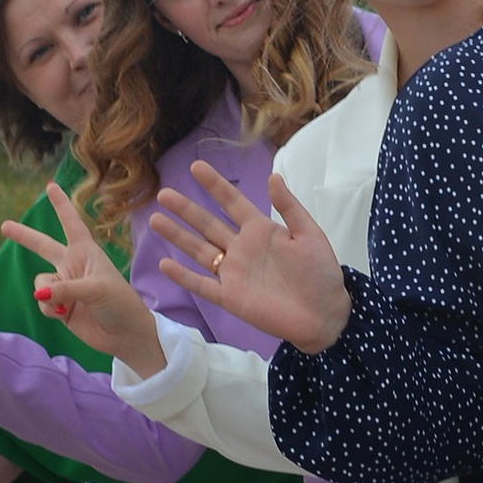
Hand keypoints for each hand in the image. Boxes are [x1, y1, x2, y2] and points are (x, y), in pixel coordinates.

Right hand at [0, 185, 165, 374]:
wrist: (125, 335)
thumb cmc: (119, 303)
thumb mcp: (96, 289)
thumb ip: (65, 288)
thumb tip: (39, 294)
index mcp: (86, 252)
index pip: (71, 223)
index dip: (61, 205)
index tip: (51, 186)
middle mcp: (73, 265)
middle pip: (43, 246)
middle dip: (23, 236)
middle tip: (4, 226)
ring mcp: (65, 286)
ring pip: (40, 283)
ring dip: (47, 293)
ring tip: (65, 304)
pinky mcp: (60, 306)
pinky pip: (42, 302)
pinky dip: (50, 308)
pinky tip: (64, 314)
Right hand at [149, 160, 348, 353]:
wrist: (326, 315)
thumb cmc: (322, 274)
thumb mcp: (310, 235)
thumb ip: (290, 207)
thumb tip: (273, 176)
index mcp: (261, 231)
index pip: (232, 203)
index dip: (215, 185)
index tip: (196, 167)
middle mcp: (242, 249)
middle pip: (208, 225)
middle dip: (186, 209)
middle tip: (164, 194)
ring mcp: (234, 273)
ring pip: (199, 251)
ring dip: (178, 236)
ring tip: (156, 219)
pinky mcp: (231, 298)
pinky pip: (203, 285)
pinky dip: (184, 276)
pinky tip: (165, 264)